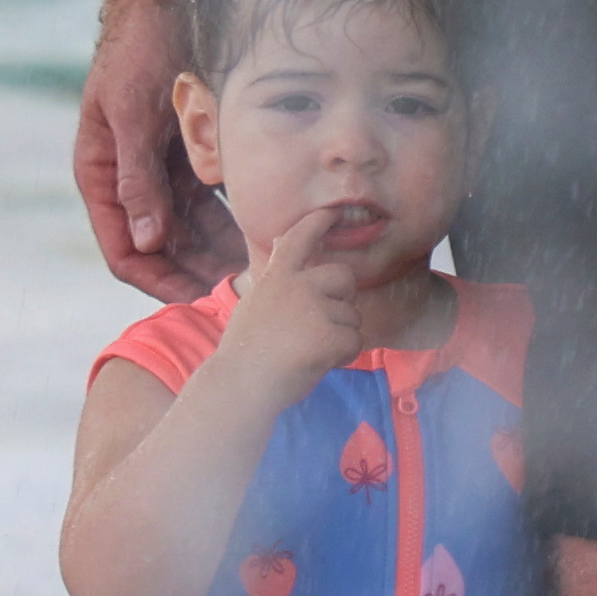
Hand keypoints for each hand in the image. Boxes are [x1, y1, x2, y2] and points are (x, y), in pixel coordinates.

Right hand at [75, 0, 239, 299]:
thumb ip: (137, 176)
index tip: (196, 300)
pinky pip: (205, 199)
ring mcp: (157, 169)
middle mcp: (127, 179)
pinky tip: (258, 227)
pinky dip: (226, 216)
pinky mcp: (184, 154)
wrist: (161, 0)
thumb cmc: (137, 51)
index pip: (124, 250)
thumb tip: (145, 240)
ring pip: (186, 228)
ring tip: (254, 266)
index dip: (157, 281)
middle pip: (159, 247)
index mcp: (102, 174)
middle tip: (238, 290)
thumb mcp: (132, 113)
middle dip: (194, 272)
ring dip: (214, 250)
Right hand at [224, 196, 390, 379]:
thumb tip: (288, 255)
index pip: (300, 238)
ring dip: (339, 335)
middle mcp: (299, 285)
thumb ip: (278, 283)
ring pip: (351, 316)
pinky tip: (319, 363)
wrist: (241, 383)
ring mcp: (316, 308)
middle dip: (344, 298)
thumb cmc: (246, 352)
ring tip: (309, 352)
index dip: (320, 222)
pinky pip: (355, 342)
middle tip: (325, 321)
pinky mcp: (330, 336)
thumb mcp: (256, 303)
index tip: (334, 212)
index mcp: (277, 276)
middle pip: (344, 277)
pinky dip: (343, 356)